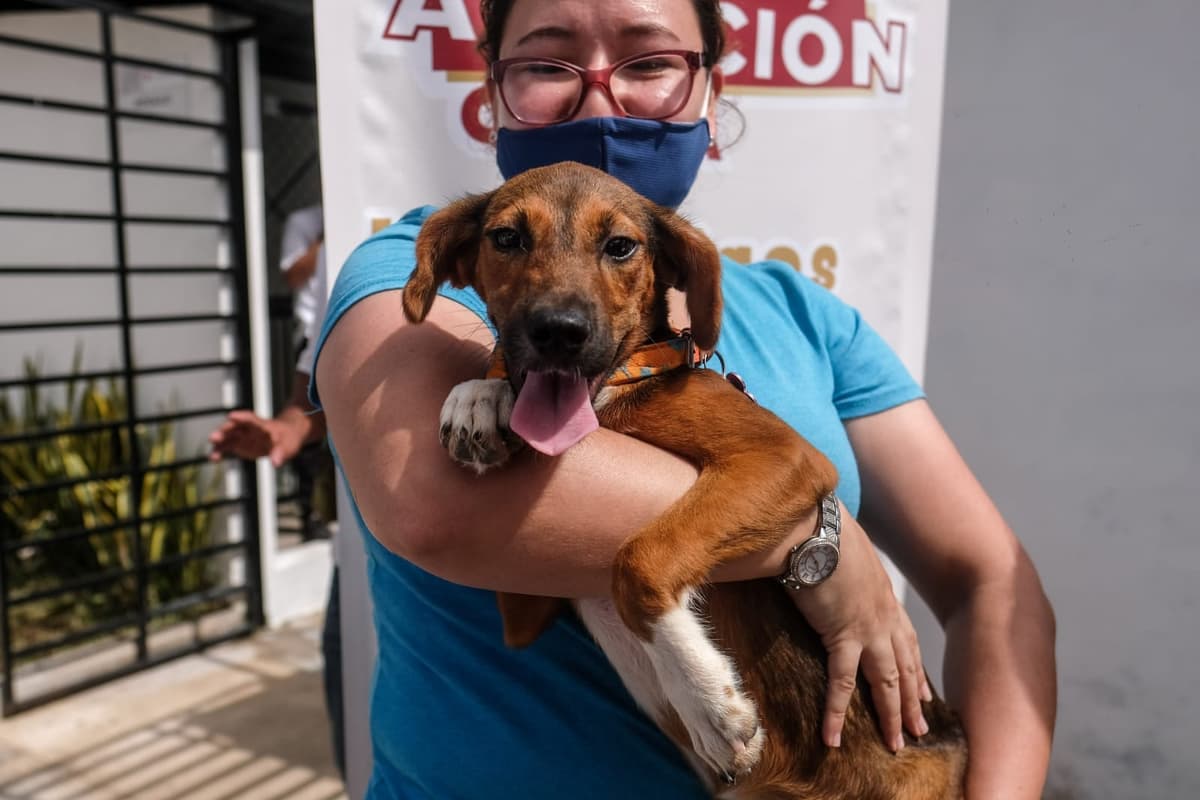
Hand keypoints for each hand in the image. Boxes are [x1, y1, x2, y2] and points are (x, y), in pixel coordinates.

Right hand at [208, 410, 304, 466]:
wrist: (286, 437)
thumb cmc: (288, 438)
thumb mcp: (288, 445)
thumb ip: (280, 453)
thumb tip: (275, 462)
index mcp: (262, 425)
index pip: (251, 419)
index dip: (241, 417)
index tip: (231, 416)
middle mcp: (249, 428)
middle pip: (235, 427)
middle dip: (224, 431)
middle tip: (214, 437)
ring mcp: (243, 436)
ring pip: (228, 437)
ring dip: (219, 444)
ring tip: (212, 455)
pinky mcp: (239, 445)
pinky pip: (227, 447)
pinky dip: (220, 452)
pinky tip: (214, 458)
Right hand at [785, 501, 931, 750]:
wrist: (818, 530)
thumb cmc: (825, 534)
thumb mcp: (845, 553)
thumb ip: (844, 568)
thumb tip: (827, 565)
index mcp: (884, 598)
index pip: (907, 641)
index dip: (915, 670)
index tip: (924, 693)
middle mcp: (884, 618)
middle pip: (904, 667)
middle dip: (913, 702)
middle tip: (921, 729)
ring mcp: (868, 630)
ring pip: (887, 682)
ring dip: (893, 715)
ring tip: (897, 743)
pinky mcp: (842, 636)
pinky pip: (841, 683)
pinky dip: (836, 713)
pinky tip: (832, 738)